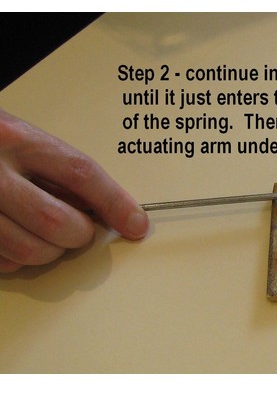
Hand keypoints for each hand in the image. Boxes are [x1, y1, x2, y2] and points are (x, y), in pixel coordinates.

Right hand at [0, 109, 148, 271]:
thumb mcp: (24, 140)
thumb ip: (60, 170)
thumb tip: (110, 210)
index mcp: (16, 140)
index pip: (80, 173)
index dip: (114, 203)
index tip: (137, 224)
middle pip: (56, 221)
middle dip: (78, 235)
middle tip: (78, 230)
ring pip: (29, 250)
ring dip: (49, 252)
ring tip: (46, 236)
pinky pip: (1, 262)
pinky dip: (16, 260)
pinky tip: (13, 239)